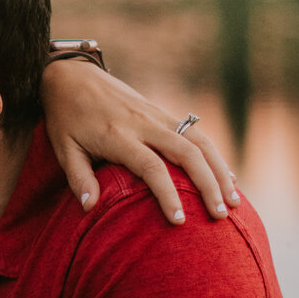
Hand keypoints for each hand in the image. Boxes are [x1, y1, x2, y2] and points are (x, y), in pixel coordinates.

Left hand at [41, 62, 238, 224]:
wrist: (72, 76)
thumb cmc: (65, 118)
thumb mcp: (64, 148)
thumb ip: (78, 178)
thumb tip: (90, 208)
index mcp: (118, 135)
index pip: (151, 167)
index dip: (168, 195)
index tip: (179, 221)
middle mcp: (143, 123)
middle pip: (187, 153)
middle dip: (208, 184)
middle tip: (221, 215)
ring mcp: (156, 115)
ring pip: (199, 141)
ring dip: (220, 170)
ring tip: (234, 200)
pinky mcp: (162, 112)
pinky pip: (195, 134)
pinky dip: (214, 156)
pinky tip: (227, 177)